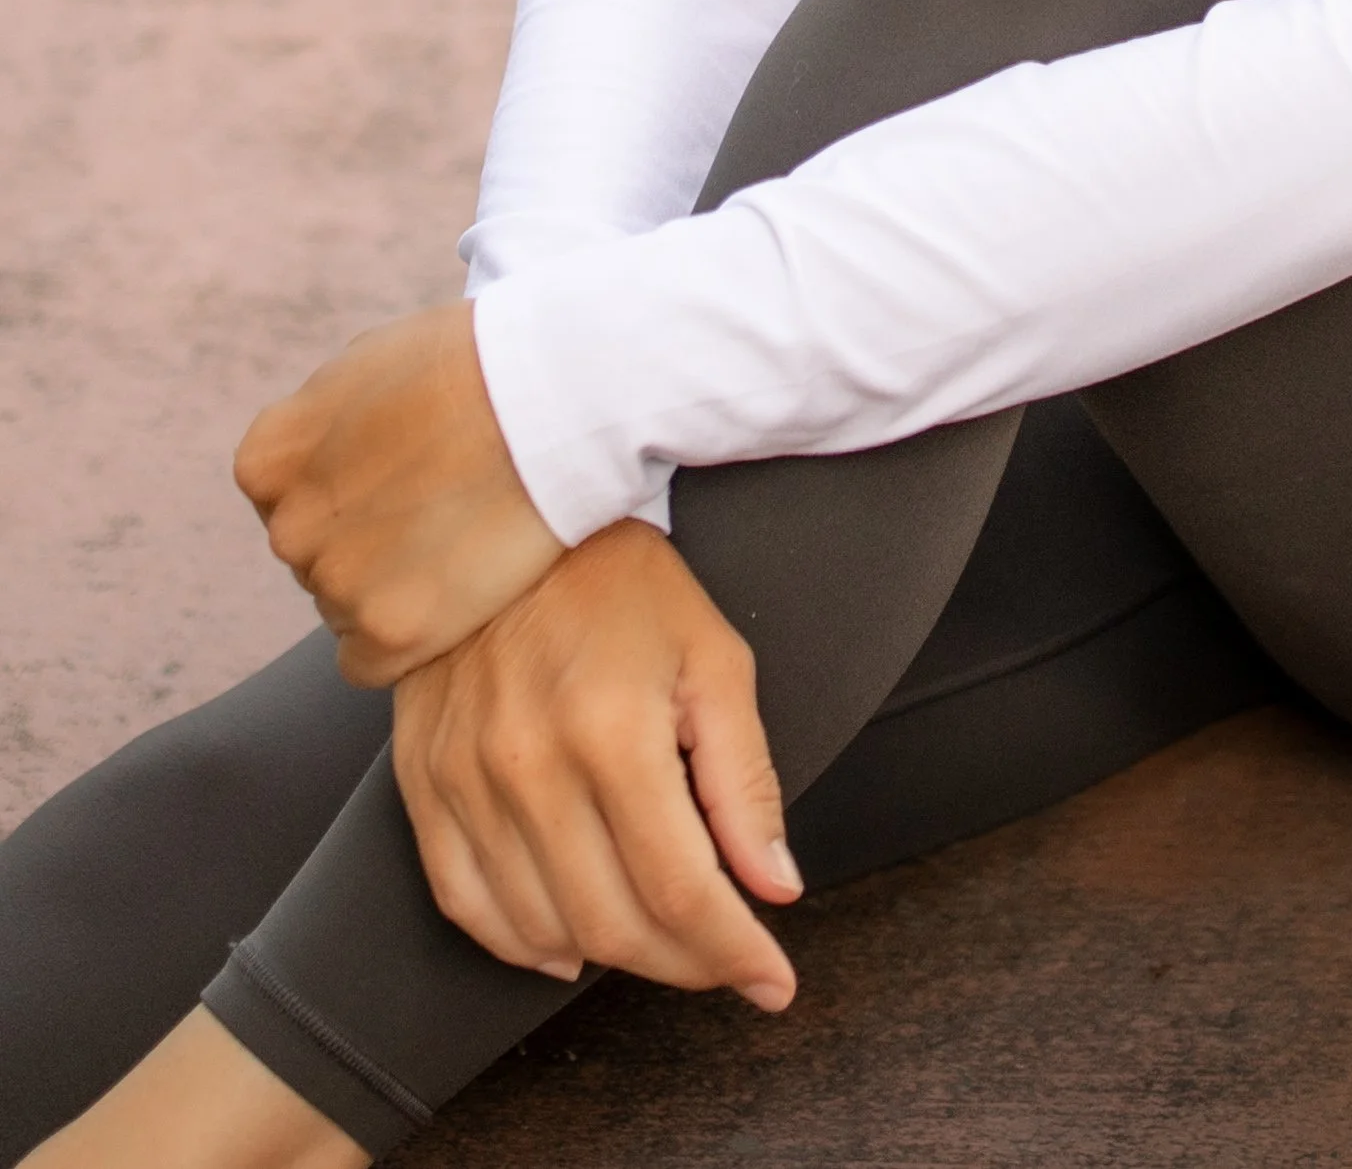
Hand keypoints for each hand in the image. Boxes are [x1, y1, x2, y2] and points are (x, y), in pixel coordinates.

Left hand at [235, 301, 562, 682]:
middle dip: (369, 542)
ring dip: (393, 589)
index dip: (352, 492)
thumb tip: (318, 455)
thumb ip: (323, 425)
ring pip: (347, 610)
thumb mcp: (363, 367)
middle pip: (319, 558)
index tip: (404, 477)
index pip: (288, 503)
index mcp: (269, 461)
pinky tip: (457, 592)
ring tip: (463, 540)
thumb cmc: (473, 364)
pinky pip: (370, 662)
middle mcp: (287, 528)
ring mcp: (334, 584)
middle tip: (443, 508)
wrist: (548, 395)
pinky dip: (410, 639)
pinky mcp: (388, 631)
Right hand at [392, 520, 802, 1005]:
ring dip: (612, 957)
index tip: (774, 984)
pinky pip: (465, 904)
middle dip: (686, 965)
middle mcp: (531, 765)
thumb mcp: (713, 657)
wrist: (508, 518)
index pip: (682, 889)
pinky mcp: (424, 781)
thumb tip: (777, 888)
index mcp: (614, 730)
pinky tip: (566, 944)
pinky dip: (520, 945)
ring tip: (662, 942)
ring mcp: (466, 779)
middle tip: (726, 963)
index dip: (734, 953)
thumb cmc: (627, 583)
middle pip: (614, 924)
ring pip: (542, 929)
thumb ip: (743, 779)